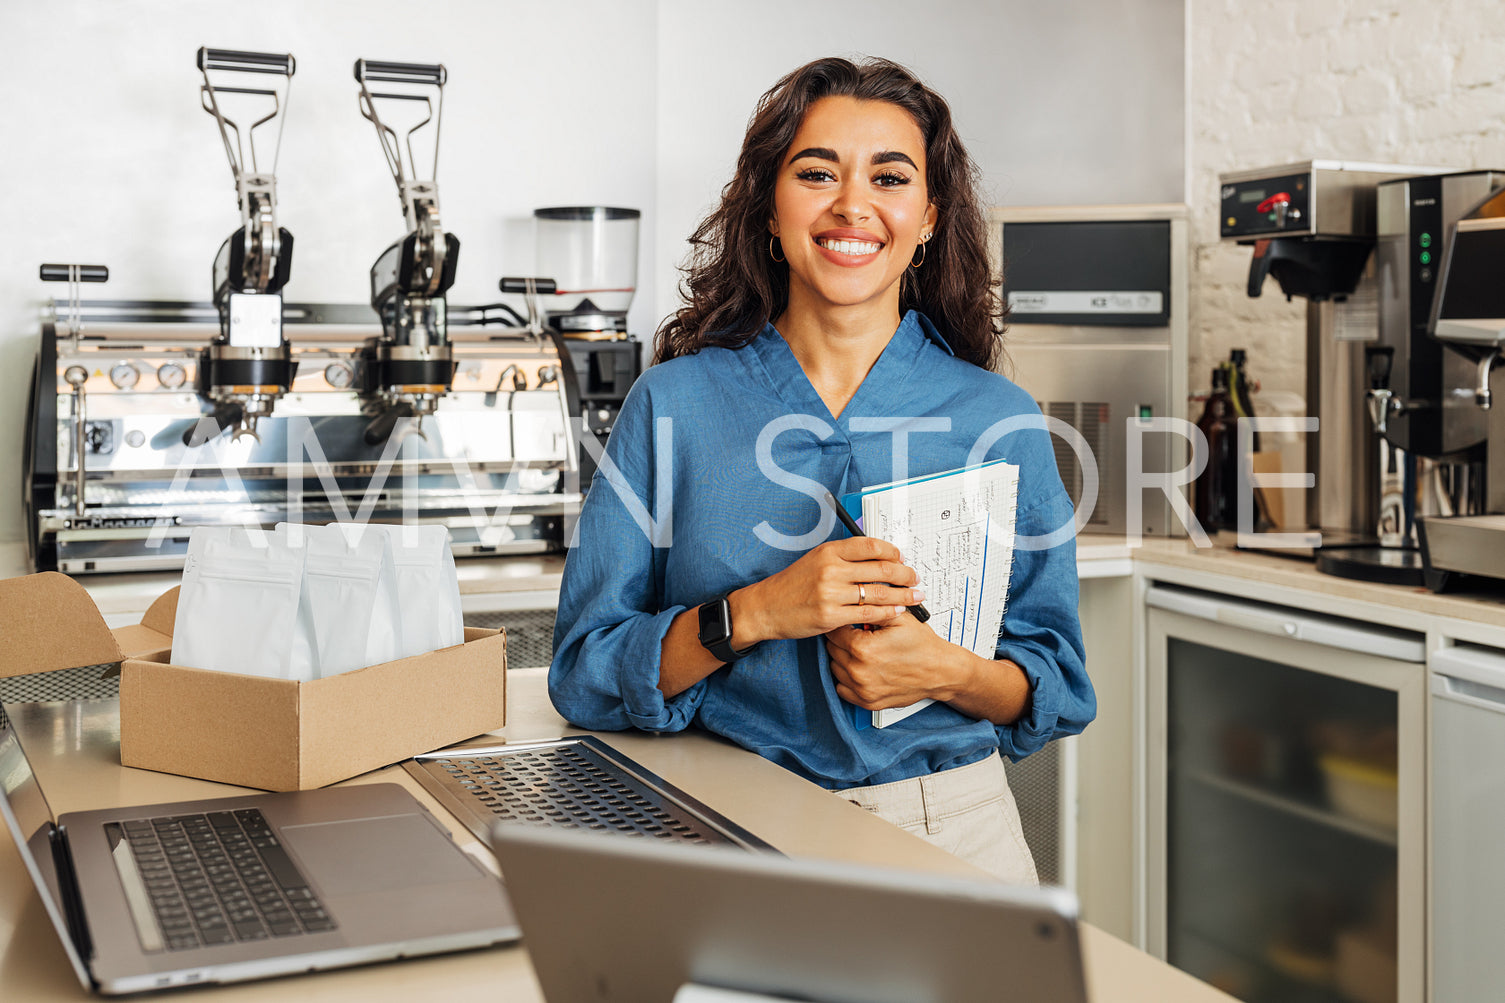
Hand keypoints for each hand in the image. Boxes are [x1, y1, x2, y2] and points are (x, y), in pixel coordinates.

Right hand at [732, 537, 923, 644]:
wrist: (766, 607)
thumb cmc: (793, 584)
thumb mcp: (816, 560)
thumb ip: (844, 557)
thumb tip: (878, 558)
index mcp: (829, 551)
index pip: (871, 546)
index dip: (892, 552)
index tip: (902, 558)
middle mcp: (831, 569)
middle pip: (881, 569)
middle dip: (904, 575)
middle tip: (915, 579)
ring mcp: (831, 593)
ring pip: (878, 593)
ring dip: (902, 596)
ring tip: (915, 598)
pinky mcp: (831, 616)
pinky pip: (868, 614)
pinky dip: (887, 613)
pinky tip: (897, 613)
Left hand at [825, 615, 963, 709]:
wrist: (940, 671)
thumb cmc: (923, 646)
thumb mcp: (899, 617)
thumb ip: (873, 606)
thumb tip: (854, 598)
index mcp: (863, 648)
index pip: (834, 631)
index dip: (841, 623)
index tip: (848, 622)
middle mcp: (859, 671)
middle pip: (832, 649)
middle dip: (841, 640)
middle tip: (856, 635)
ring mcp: (863, 689)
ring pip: (834, 668)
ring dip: (842, 658)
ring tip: (860, 651)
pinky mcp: (867, 702)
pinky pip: (842, 688)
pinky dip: (847, 678)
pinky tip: (860, 668)